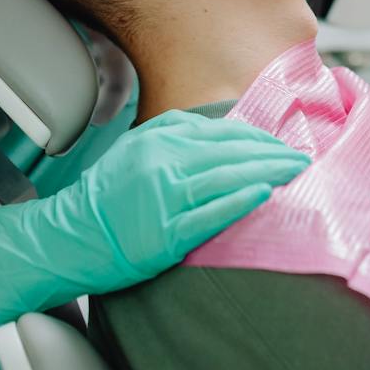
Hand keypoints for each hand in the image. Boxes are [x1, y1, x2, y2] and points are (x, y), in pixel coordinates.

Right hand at [0, 109, 308, 319]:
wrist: (66, 237)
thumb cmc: (105, 198)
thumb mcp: (138, 150)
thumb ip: (178, 136)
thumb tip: (227, 132)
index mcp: (159, 139)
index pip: (224, 133)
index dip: (260, 138)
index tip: (283, 145)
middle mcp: (162, 162)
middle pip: (232, 152)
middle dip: (273, 154)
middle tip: (302, 158)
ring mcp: (164, 197)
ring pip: (227, 177)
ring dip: (268, 172)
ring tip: (295, 173)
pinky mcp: (165, 233)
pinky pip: (210, 213)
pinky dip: (240, 201)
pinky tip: (264, 194)